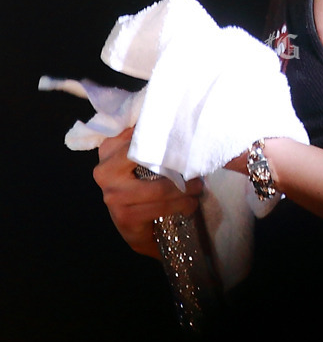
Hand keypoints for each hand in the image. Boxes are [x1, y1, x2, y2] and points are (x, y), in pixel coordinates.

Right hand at [93, 127, 203, 258]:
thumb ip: (148, 138)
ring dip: (186, 190)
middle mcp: (105, 172)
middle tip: (198, 171)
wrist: (132, 224)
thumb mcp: (138, 157)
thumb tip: (174, 117)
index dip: (164, 137)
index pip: (139, 136)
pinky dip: (181, 205)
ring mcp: (113, 196)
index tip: (186, 138)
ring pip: (160, 189)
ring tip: (198, 188)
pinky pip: (161, 208)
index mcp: (109, 149)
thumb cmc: (138, 182)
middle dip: (179, 168)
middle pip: (151, 162)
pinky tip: (190, 205)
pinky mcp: (124, 217)